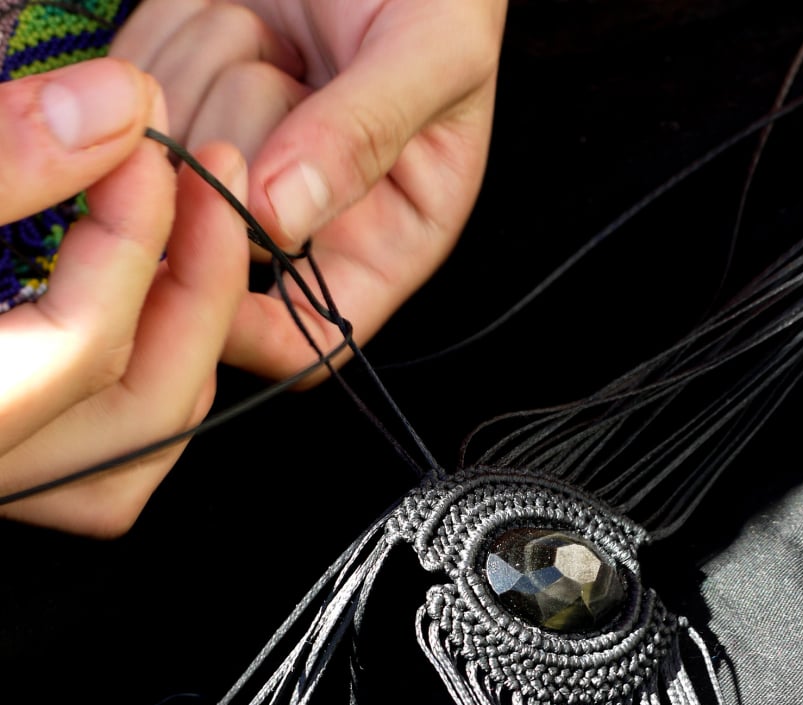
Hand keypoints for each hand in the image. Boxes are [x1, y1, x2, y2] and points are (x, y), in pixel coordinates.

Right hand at [0, 58, 248, 535]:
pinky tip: (156, 286)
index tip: (150, 140)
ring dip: (191, 328)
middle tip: (212, 178)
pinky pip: (123, 433)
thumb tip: (118, 109)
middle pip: (144, 409)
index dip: (136, 239)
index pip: (79, 348)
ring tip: (198, 225)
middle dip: (203, 289)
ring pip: (146, 433)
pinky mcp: (18, 444)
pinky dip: (156, 356)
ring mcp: (8, 468)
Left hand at [112, 0, 507, 379]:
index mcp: (382, 243)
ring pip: (169, 167)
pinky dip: (178, 37)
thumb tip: (282, 217)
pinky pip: (138, 99)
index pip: (307, 341)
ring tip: (281, 35)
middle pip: (221, 248)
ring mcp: (236, 169)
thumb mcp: (431, 56)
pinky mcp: (184, 110)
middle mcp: (303, 224)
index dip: (255, 328)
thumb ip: (367, 136)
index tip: (218, 262)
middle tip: (299, 71)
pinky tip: (239, 17)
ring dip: (215, 71)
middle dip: (246, 139)